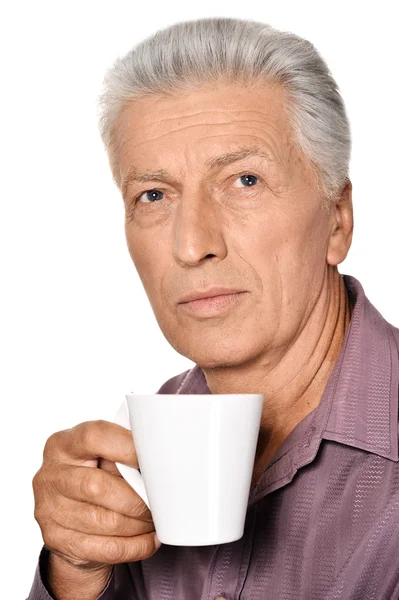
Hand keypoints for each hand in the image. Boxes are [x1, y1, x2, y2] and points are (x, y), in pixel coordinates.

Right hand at [32, 420, 159, 598]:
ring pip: (104, 522)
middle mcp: (49, 476)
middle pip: (97, 486)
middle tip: (158, 500)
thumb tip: (159, 458)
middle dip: (136, 497)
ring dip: (139, 523)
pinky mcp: (57, 541)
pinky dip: (136, 545)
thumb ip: (122, 452)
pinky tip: (149, 538)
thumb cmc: (94, 474)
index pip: (94, 437)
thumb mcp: (102, 454)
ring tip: (154, 518)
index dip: (128, 448)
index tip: (152, 459)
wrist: (69, 515)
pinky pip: (106, 548)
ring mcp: (49, 510)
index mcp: (62, 444)